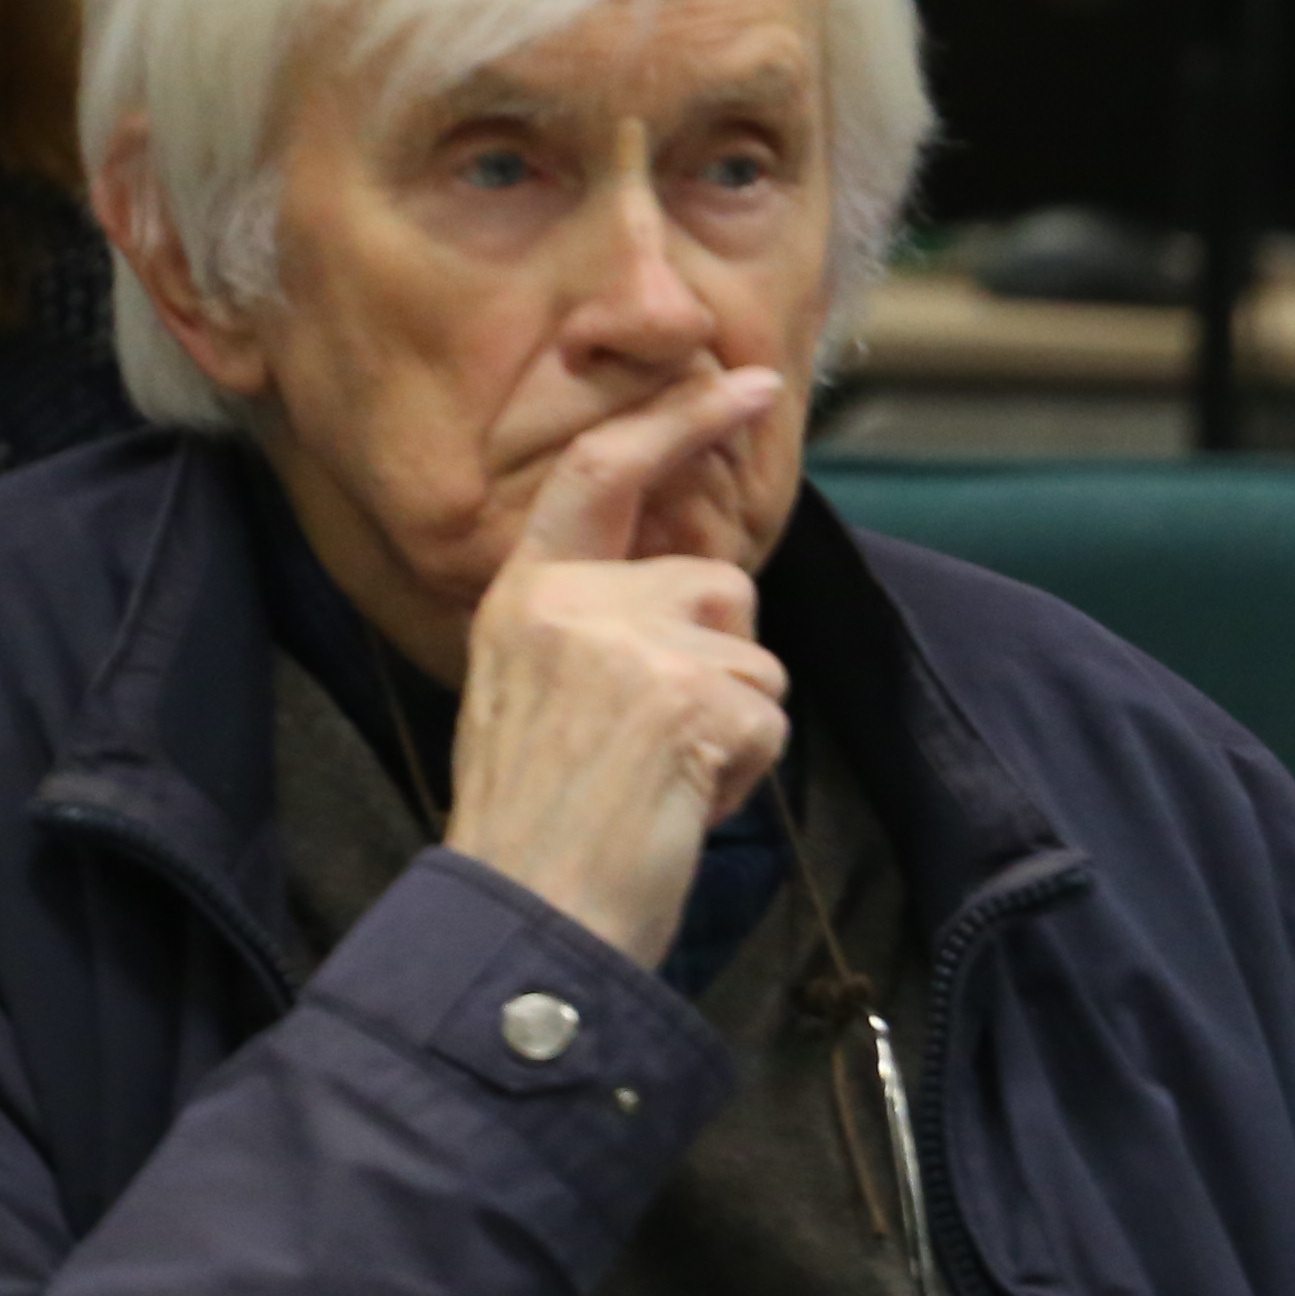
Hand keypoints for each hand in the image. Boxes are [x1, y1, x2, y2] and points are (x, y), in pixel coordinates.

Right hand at [443, 366, 793, 965]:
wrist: (525, 914)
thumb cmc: (541, 824)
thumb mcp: (539, 693)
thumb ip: (602, 625)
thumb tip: (705, 587)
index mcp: (524, 595)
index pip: (601, 475)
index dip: (677, 421)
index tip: (749, 382)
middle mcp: (570, 603)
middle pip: (718, 587)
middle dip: (721, 666)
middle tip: (652, 750)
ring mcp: (630, 646)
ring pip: (755, 656)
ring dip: (734, 724)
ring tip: (658, 780)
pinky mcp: (690, 700)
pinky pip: (770, 717)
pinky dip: (744, 771)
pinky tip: (677, 804)